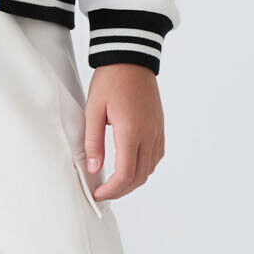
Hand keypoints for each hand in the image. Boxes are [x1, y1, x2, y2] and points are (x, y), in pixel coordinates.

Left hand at [84, 63, 164, 200]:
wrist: (131, 59)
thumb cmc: (110, 81)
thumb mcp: (93, 110)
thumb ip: (93, 141)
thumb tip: (93, 169)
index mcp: (130, 131)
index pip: (125, 174)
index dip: (111, 190)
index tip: (98, 194)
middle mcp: (148, 135)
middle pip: (139, 177)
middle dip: (121, 190)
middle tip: (103, 192)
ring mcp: (157, 131)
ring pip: (150, 169)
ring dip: (133, 181)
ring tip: (114, 183)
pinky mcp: (160, 127)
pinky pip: (156, 156)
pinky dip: (144, 168)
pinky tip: (130, 166)